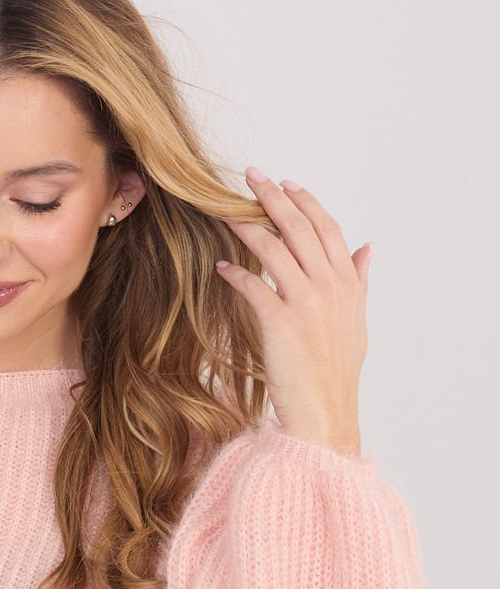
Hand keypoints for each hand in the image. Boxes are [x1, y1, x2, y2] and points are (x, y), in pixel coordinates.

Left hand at [216, 167, 372, 456]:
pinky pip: (254, 287)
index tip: (286, 183)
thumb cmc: (336, 372)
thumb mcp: (357, 321)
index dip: (306, 201)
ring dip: (249, 227)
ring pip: (276, 250)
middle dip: (274, 197)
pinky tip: (222, 266)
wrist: (325, 413)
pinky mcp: (281, 323)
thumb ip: (360, 280)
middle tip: (251, 175)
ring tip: (227, 212)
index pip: (327, 228)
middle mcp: (330, 287)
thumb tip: (367, 248)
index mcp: (349, 284)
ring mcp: (307, 304)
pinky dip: (236, 273)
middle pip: (300, 228)